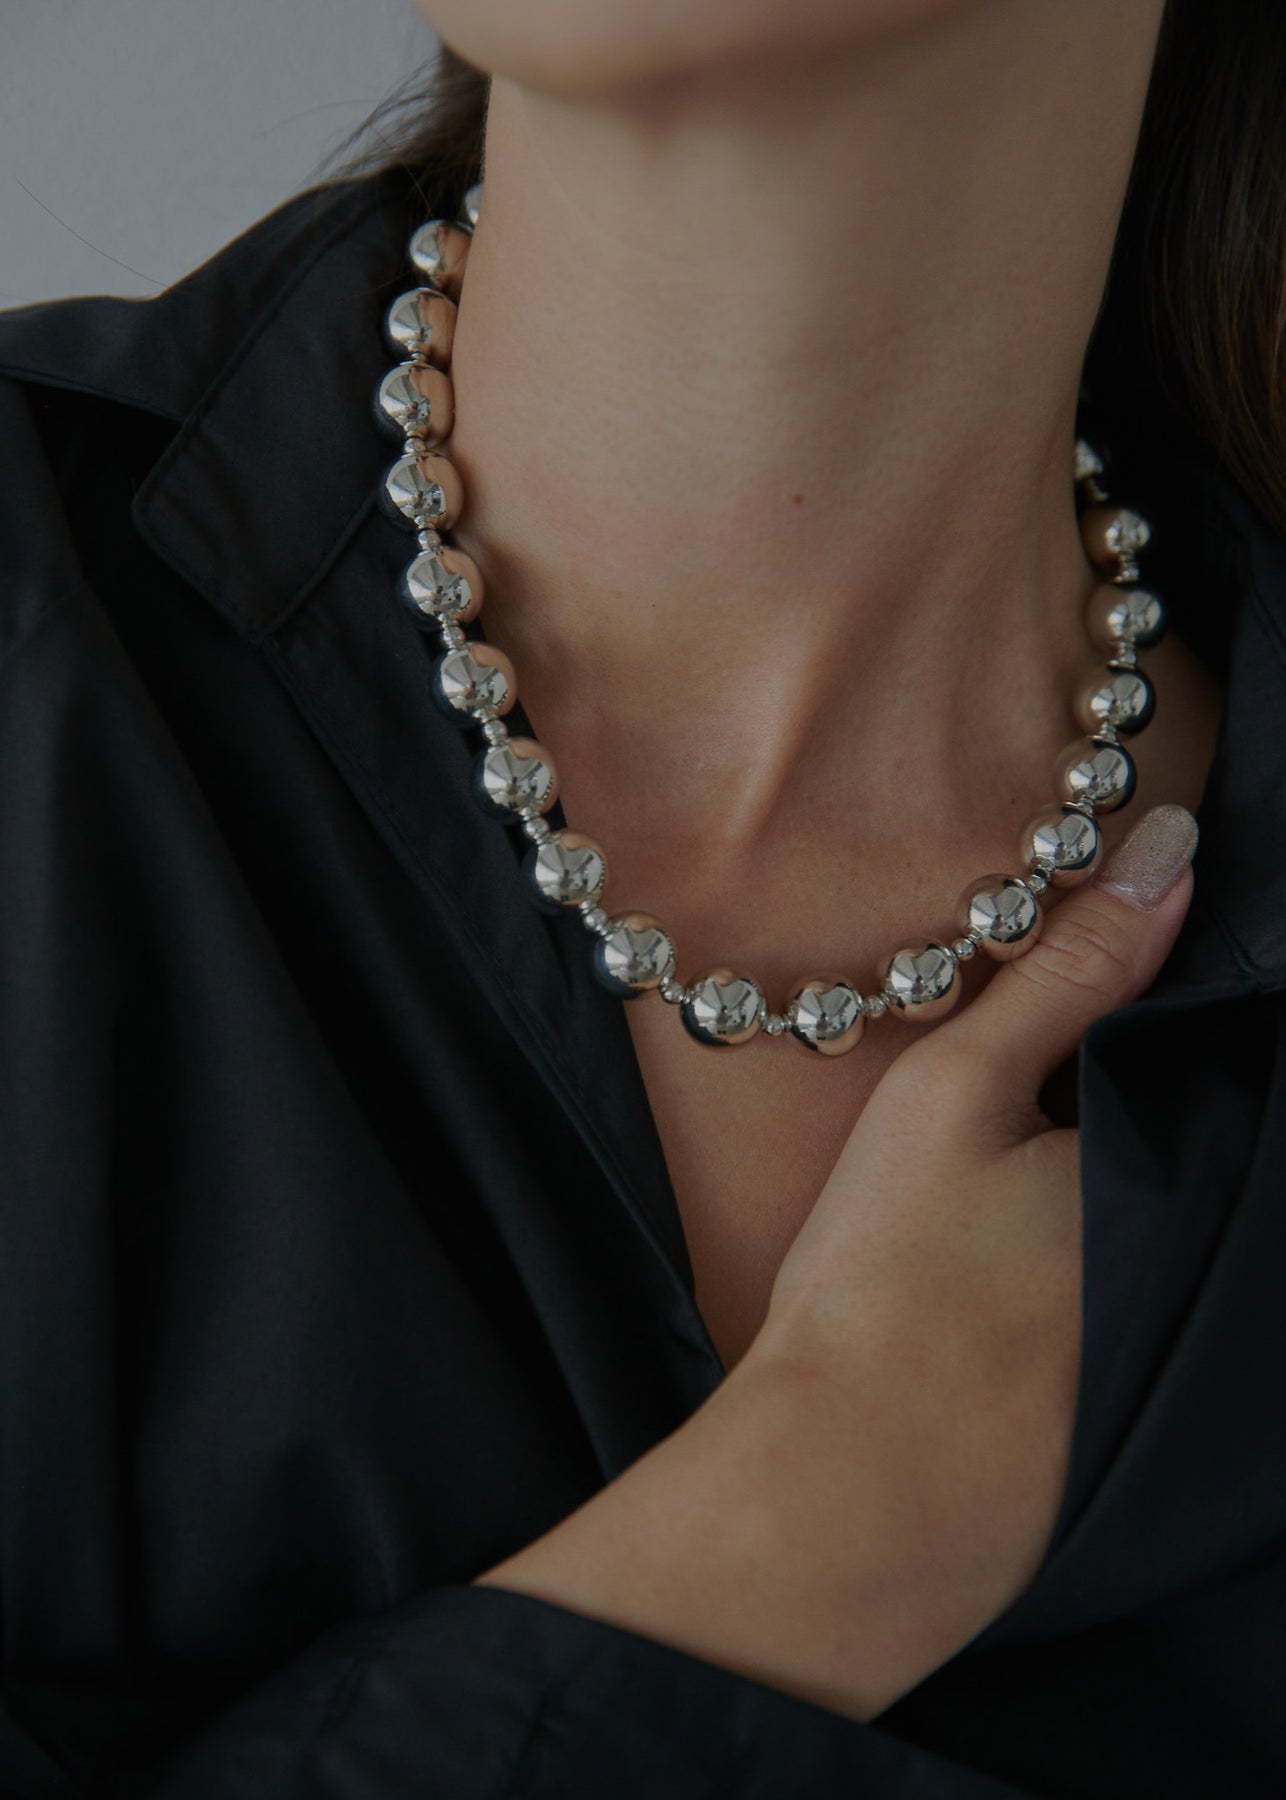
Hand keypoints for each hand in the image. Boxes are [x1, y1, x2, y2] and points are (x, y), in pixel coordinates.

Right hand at [746, 800, 1200, 1703]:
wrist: (849, 1492)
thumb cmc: (890, 1281)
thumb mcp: (956, 1095)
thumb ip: (1066, 970)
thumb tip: (1168, 846)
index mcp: (1195, 1170)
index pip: (1246, 1053)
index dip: (1198, 1009)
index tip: (1133, 999)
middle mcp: (1227, 1258)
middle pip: (1232, 1139)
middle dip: (1179, 1090)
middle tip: (1074, 1086)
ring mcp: (1205, 1342)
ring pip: (1210, 1209)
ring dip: (1166, 1165)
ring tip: (1060, 1165)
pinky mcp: (1162, 1403)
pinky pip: (1187, 1282)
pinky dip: (1147, 1242)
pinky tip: (1056, 1254)